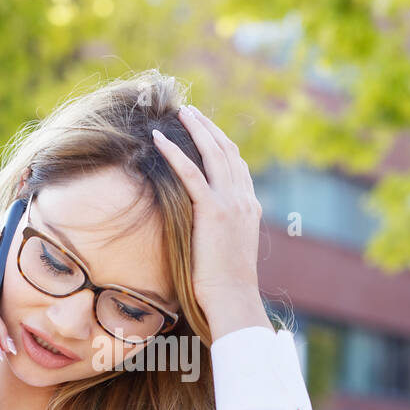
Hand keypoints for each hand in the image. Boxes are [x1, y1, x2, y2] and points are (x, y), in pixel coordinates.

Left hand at [151, 104, 262, 310]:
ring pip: (213, 153)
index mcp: (250, 207)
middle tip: (191, 111)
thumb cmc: (226, 284)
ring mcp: (231, 203)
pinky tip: (159, 139)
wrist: (233, 297)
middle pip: (227, 151)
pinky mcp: (213, 211)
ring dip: (196, 129)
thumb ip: (223, 230)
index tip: (206, 130)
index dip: (221, 143)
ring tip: (181, 113)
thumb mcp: (228, 250)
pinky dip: (175, 152)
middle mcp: (244, 199)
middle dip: (209, 127)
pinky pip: (191, 173)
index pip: (237, 165)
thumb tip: (207, 227)